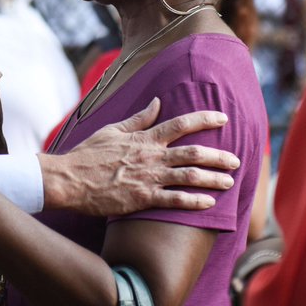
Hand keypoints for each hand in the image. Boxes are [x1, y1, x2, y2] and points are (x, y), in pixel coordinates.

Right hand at [38, 98, 237, 215]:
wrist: (69, 179)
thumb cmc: (88, 153)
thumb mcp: (113, 129)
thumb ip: (139, 118)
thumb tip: (157, 102)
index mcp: (145, 138)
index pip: (181, 123)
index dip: (205, 119)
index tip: (223, 117)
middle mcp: (151, 156)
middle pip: (193, 152)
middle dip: (218, 156)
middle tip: (236, 159)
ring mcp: (148, 178)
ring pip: (189, 176)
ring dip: (212, 179)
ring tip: (229, 181)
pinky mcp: (142, 199)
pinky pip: (174, 200)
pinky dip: (194, 202)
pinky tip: (209, 203)